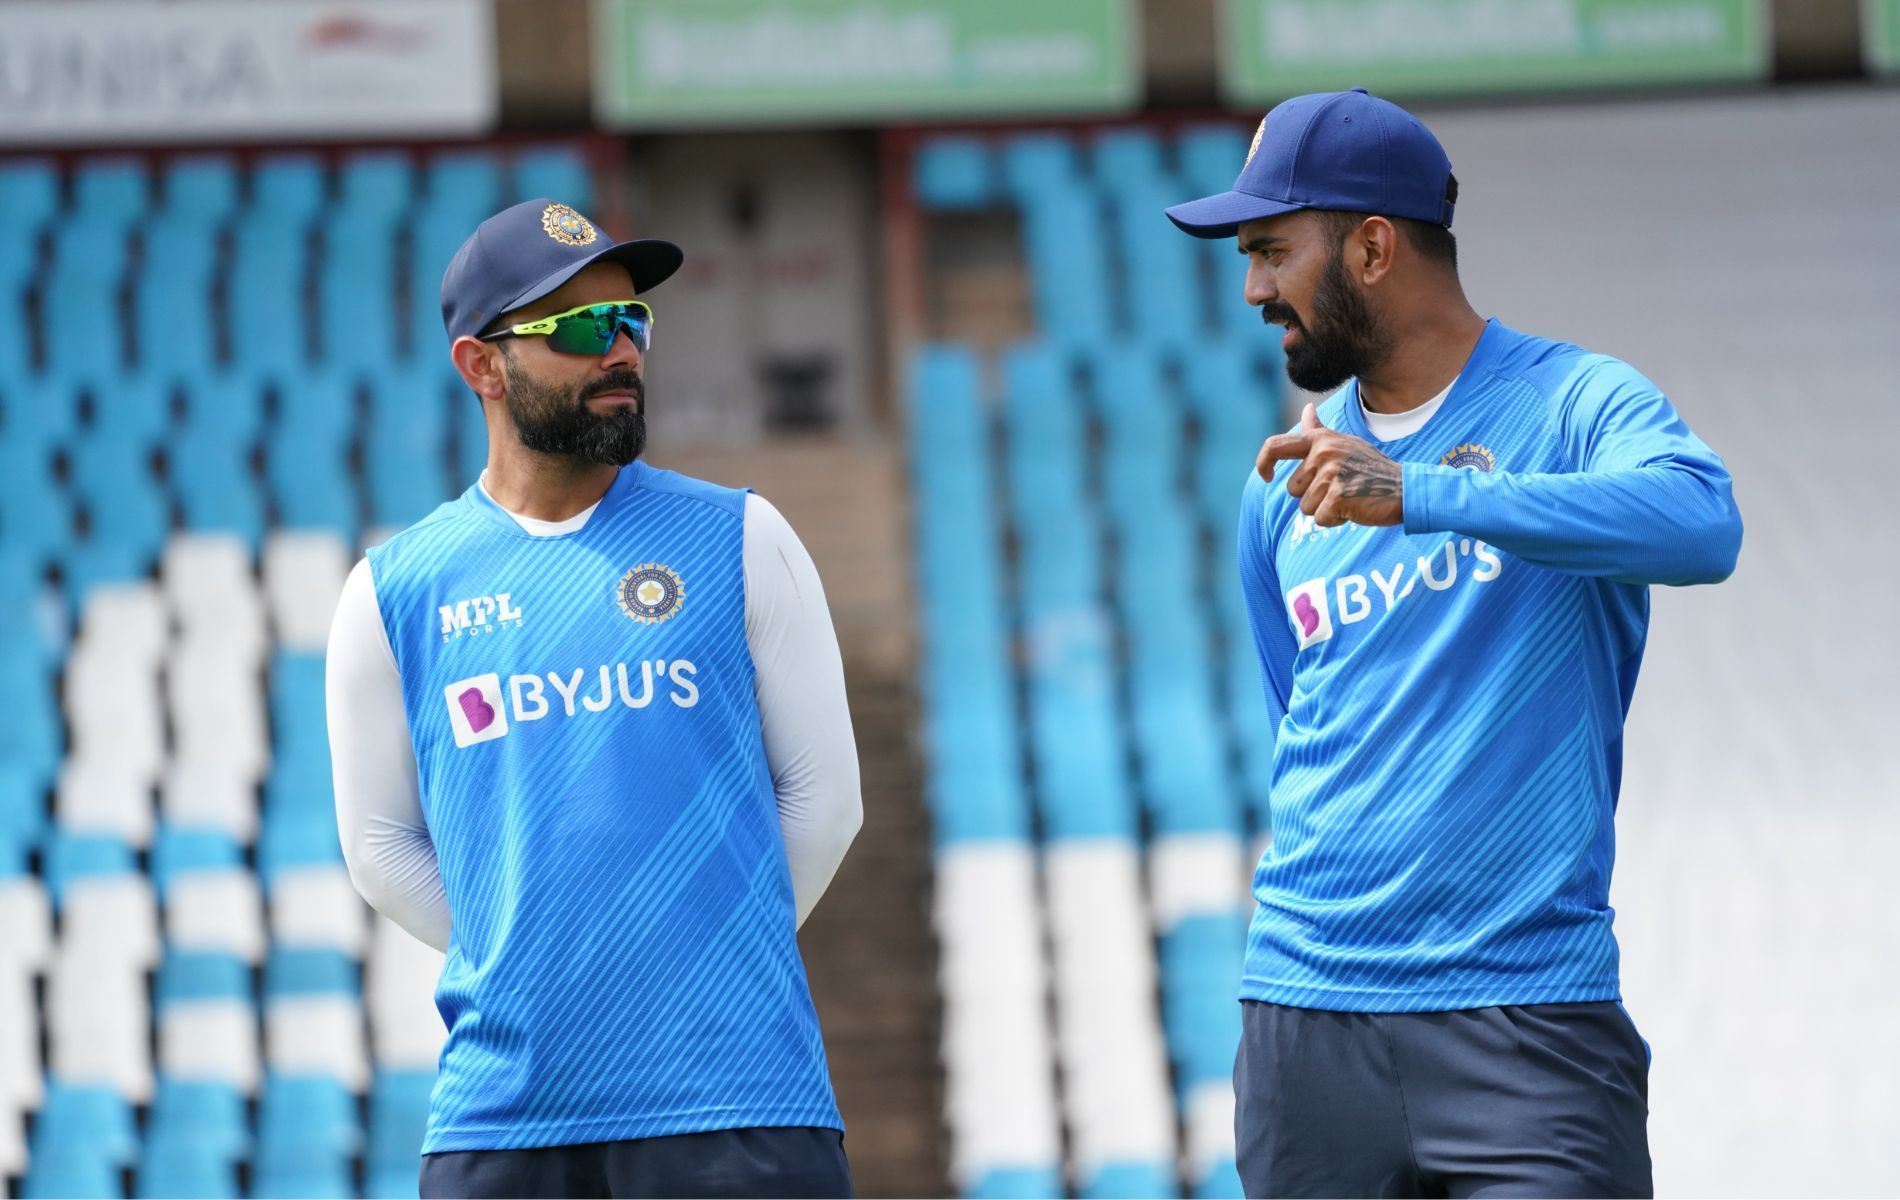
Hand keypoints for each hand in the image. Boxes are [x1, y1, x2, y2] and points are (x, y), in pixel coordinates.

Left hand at [1257, 403, 1403, 526]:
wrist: (1405, 489)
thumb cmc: (1372, 469)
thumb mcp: (1346, 443)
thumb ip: (1319, 431)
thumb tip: (1306, 409)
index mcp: (1321, 440)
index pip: (1275, 446)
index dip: (1264, 462)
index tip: (1266, 476)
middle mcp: (1323, 453)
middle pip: (1293, 489)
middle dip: (1313, 496)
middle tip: (1342, 488)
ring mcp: (1331, 473)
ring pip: (1306, 507)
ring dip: (1326, 509)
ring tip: (1350, 497)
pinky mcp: (1338, 496)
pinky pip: (1321, 519)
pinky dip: (1336, 520)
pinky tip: (1354, 508)